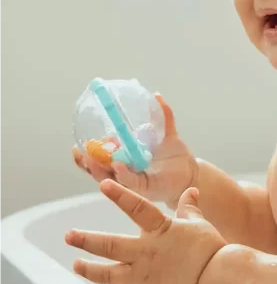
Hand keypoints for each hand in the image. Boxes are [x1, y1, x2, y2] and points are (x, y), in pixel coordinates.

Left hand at [66, 180, 225, 283]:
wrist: (218, 279)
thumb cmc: (212, 250)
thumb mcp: (200, 224)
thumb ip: (190, 208)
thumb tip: (191, 191)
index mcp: (161, 231)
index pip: (137, 208)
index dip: (120, 195)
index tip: (103, 184)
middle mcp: (147, 253)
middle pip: (110, 246)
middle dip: (87, 240)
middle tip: (70, 236)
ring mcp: (144, 275)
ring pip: (109, 274)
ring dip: (90, 270)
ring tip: (77, 264)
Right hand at [72, 94, 197, 208]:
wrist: (191, 172)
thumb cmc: (174, 155)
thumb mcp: (167, 133)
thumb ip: (162, 116)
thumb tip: (156, 95)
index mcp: (123, 158)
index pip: (99, 158)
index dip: (87, 153)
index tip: (78, 145)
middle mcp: (125, 171)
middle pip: (99, 169)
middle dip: (87, 162)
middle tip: (79, 151)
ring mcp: (133, 181)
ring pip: (111, 177)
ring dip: (100, 169)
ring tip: (92, 159)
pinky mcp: (144, 188)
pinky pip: (130, 181)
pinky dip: (123, 173)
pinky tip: (118, 165)